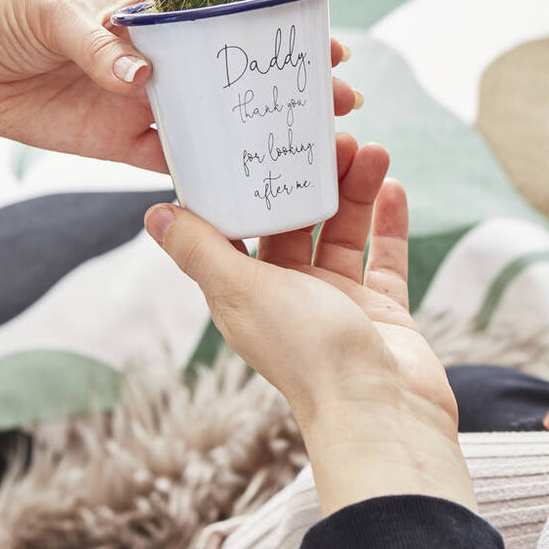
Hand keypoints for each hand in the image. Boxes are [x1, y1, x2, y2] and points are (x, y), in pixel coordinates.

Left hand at [0, 0, 358, 171]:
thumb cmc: (4, 12)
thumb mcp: (51, 14)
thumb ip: (98, 41)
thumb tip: (143, 76)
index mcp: (158, 17)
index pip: (234, 21)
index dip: (282, 33)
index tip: (326, 45)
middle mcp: (164, 62)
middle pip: (241, 78)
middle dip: (291, 89)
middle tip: (341, 102)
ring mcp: (147, 105)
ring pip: (218, 123)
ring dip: (261, 134)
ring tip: (311, 144)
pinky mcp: (122, 143)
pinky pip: (174, 163)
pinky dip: (208, 174)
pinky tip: (247, 184)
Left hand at [144, 136, 474, 515]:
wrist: (382, 411)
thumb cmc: (309, 354)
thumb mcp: (244, 292)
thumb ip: (201, 251)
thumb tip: (155, 216)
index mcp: (249, 294)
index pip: (244, 227)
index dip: (252, 184)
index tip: (264, 141)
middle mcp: (291, 296)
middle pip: (300, 222)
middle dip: (315, 178)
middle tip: (334, 137)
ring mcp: (339, 304)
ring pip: (345, 232)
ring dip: (357, 190)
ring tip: (372, 149)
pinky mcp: (381, 310)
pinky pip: (384, 257)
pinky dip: (388, 222)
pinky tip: (393, 185)